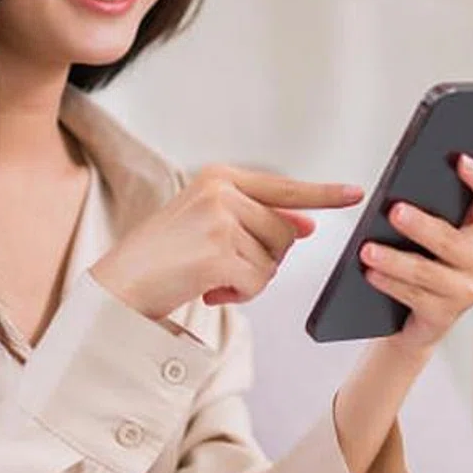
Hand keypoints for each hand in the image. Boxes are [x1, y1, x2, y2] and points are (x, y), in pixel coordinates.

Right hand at [92, 165, 362, 321]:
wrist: (118, 285)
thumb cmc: (162, 258)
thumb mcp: (210, 226)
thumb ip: (256, 221)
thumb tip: (305, 226)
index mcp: (219, 178)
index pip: (283, 187)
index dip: (322, 194)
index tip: (354, 193)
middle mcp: (221, 191)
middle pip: (283, 234)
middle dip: (263, 260)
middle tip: (222, 267)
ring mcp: (220, 219)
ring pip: (273, 261)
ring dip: (249, 280)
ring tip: (209, 276)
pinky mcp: (219, 252)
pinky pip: (257, 282)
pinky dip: (238, 295)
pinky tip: (208, 290)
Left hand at [360, 154, 472, 352]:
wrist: (415, 319)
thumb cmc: (422, 261)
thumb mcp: (428, 235)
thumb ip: (429, 212)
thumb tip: (400, 192)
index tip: (460, 159)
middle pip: (451, 240)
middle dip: (421, 226)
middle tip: (395, 211)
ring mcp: (467, 292)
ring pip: (427, 271)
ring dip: (395, 260)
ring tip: (366, 250)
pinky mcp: (444, 317)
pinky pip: (414, 297)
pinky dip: (389, 283)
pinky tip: (370, 273)